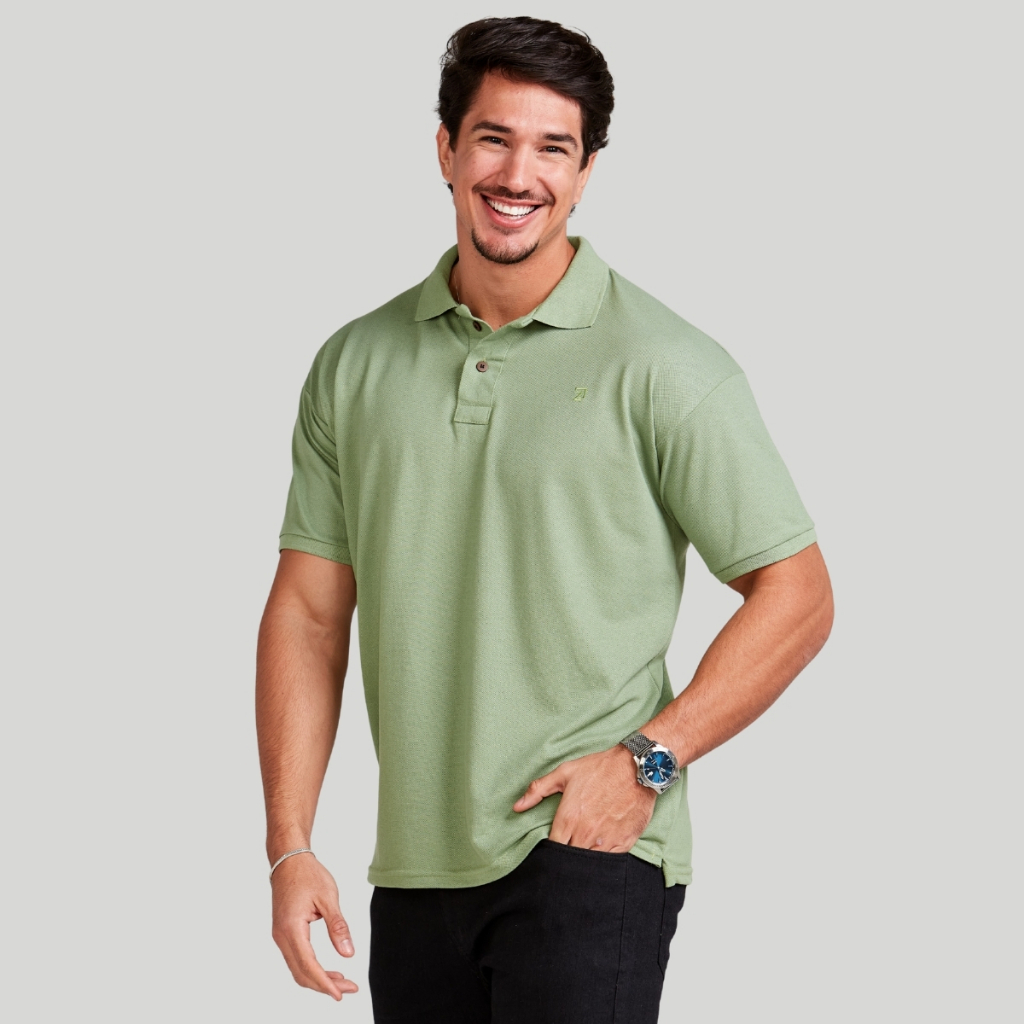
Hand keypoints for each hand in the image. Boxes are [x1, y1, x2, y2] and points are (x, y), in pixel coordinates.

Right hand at [270, 854, 357, 1000]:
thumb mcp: (328, 898)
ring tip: (342, 982)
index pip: (308, 966)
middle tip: (349, 988)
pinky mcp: (283, 933)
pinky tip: (328, 970)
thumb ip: (338, 927)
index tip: (340, 994)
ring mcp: (280, 936)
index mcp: (292, 928)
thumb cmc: (308, 874)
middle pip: (301, 973)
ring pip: (297, 969)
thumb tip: (348, 954)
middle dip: (324, 985)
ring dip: (318, 979)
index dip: (325, 983)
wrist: (288, 860)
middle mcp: (282, 936)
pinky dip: (311, 969)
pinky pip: (296, 959)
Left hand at [513, 744, 656, 851]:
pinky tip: (600, 854)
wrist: (636, 768)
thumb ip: (538, 790)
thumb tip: (517, 807)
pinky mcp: (624, 843)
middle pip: (569, 858)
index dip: (550, 851)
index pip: (552, 848)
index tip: (551, 849)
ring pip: (589, 863)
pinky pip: (609, 862)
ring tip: (582, 852)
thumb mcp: (565, 773)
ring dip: (584, 861)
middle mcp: (586, 833)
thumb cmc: (599, 769)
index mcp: (568, 818)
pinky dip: (603, 860)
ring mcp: (606, 841)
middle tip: (566, 852)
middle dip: (565, 858)